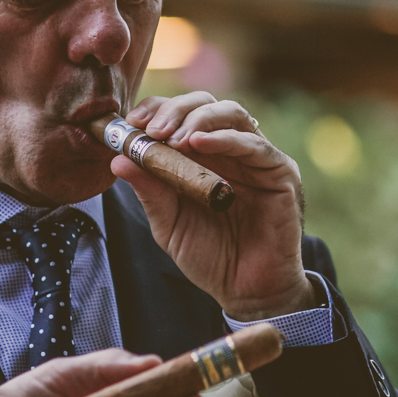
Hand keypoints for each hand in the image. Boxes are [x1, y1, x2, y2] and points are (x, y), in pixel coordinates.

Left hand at [115, 92, 316, 319]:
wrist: (246, 292)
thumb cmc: (210, 257)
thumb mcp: (169, 223)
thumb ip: (150, 190)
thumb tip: (118, 159)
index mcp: (205, 156)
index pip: (181, 114)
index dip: (157, 110)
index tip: (131, 124)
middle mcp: (232, 150)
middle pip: (206, 104)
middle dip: (175, 110)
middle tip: (152, 130)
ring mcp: (257, 159)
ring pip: (232, 114)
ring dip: (198, 119)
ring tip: (173, 138)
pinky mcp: (280, 173)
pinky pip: (256, 145)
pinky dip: (226, 138)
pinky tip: (200, 143)